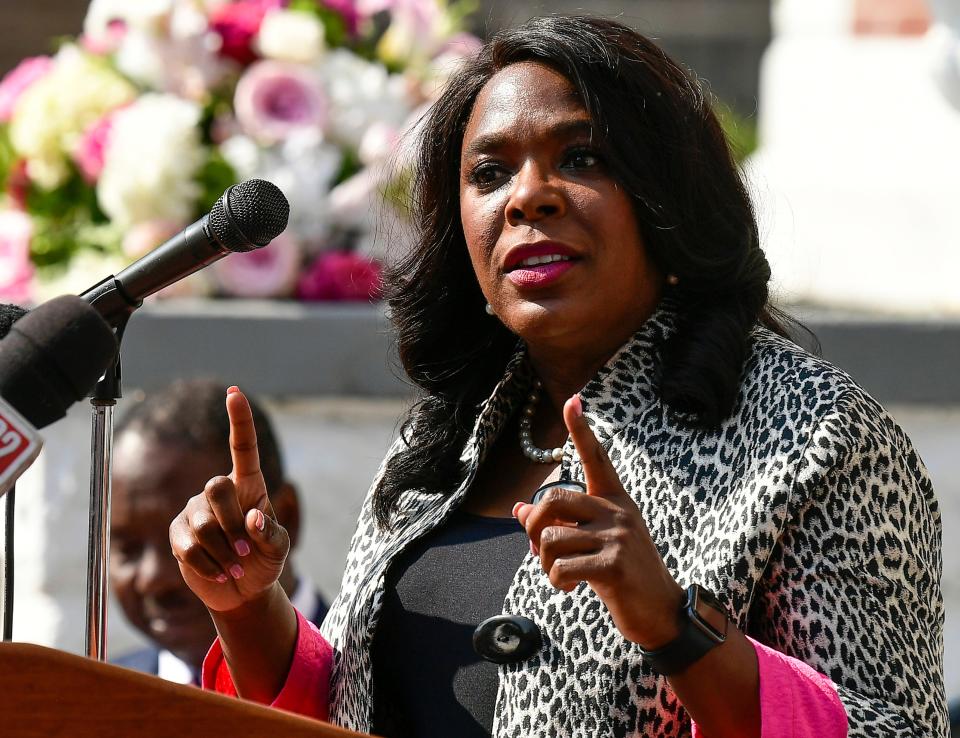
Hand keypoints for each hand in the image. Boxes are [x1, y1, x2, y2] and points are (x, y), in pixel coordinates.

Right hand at [169, 386, 289, 613]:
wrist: (242, 591)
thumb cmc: (264, 560)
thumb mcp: (278, 549)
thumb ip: (271, 534)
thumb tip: (253, 518)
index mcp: (249, 485)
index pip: (243, 448)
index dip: (239, 421)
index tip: (235, 394)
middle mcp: (218, 491)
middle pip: (217, 487)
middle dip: (232, 521)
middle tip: (245, 548)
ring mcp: (194, 511)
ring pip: (203, 523)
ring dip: (223, 550)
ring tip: (235, 564)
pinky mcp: (178, 535)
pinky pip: (188, 547)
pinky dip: (209, 565)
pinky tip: (219, 573)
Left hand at [514, 395, 683, 648]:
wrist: (660, 613)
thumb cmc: (623, 576)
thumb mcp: (592, 544)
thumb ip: (561, 524)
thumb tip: (519, 510)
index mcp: (615, 501)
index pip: (595, 458)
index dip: (581, 430)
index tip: (572, 400)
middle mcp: (618, 511)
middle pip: (554, 498)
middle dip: (533, 524)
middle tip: (538, 549)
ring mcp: (618, 537)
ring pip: (551, 538)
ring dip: (545, 563)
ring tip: (562, 575)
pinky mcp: (614, 565)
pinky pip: (561, 567)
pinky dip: (556, 581)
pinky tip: (570, 588)